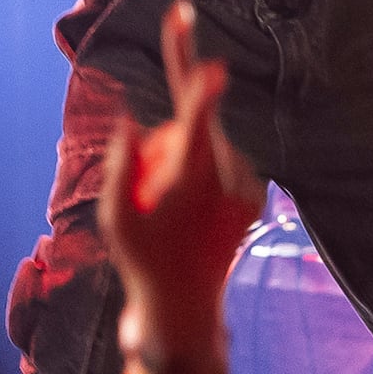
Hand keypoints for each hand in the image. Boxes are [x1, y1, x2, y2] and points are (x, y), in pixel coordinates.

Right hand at [98, 0, 256, 344]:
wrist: (187, 304)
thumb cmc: (143, 261)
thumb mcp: (116, 218)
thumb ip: (121, 164)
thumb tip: (128, 117)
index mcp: (189, 187)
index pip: (194, 128)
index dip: (201, 93)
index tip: (216, 69)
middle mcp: (225, 184)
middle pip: (189, 129)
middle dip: (164, 142)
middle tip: (147, 191)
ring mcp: (246, 189)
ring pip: (204, 143)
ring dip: (181, 160)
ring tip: (170, 208)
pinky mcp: (255, 193)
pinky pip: (221, 159)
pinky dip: (202, 171)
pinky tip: (193, 209)